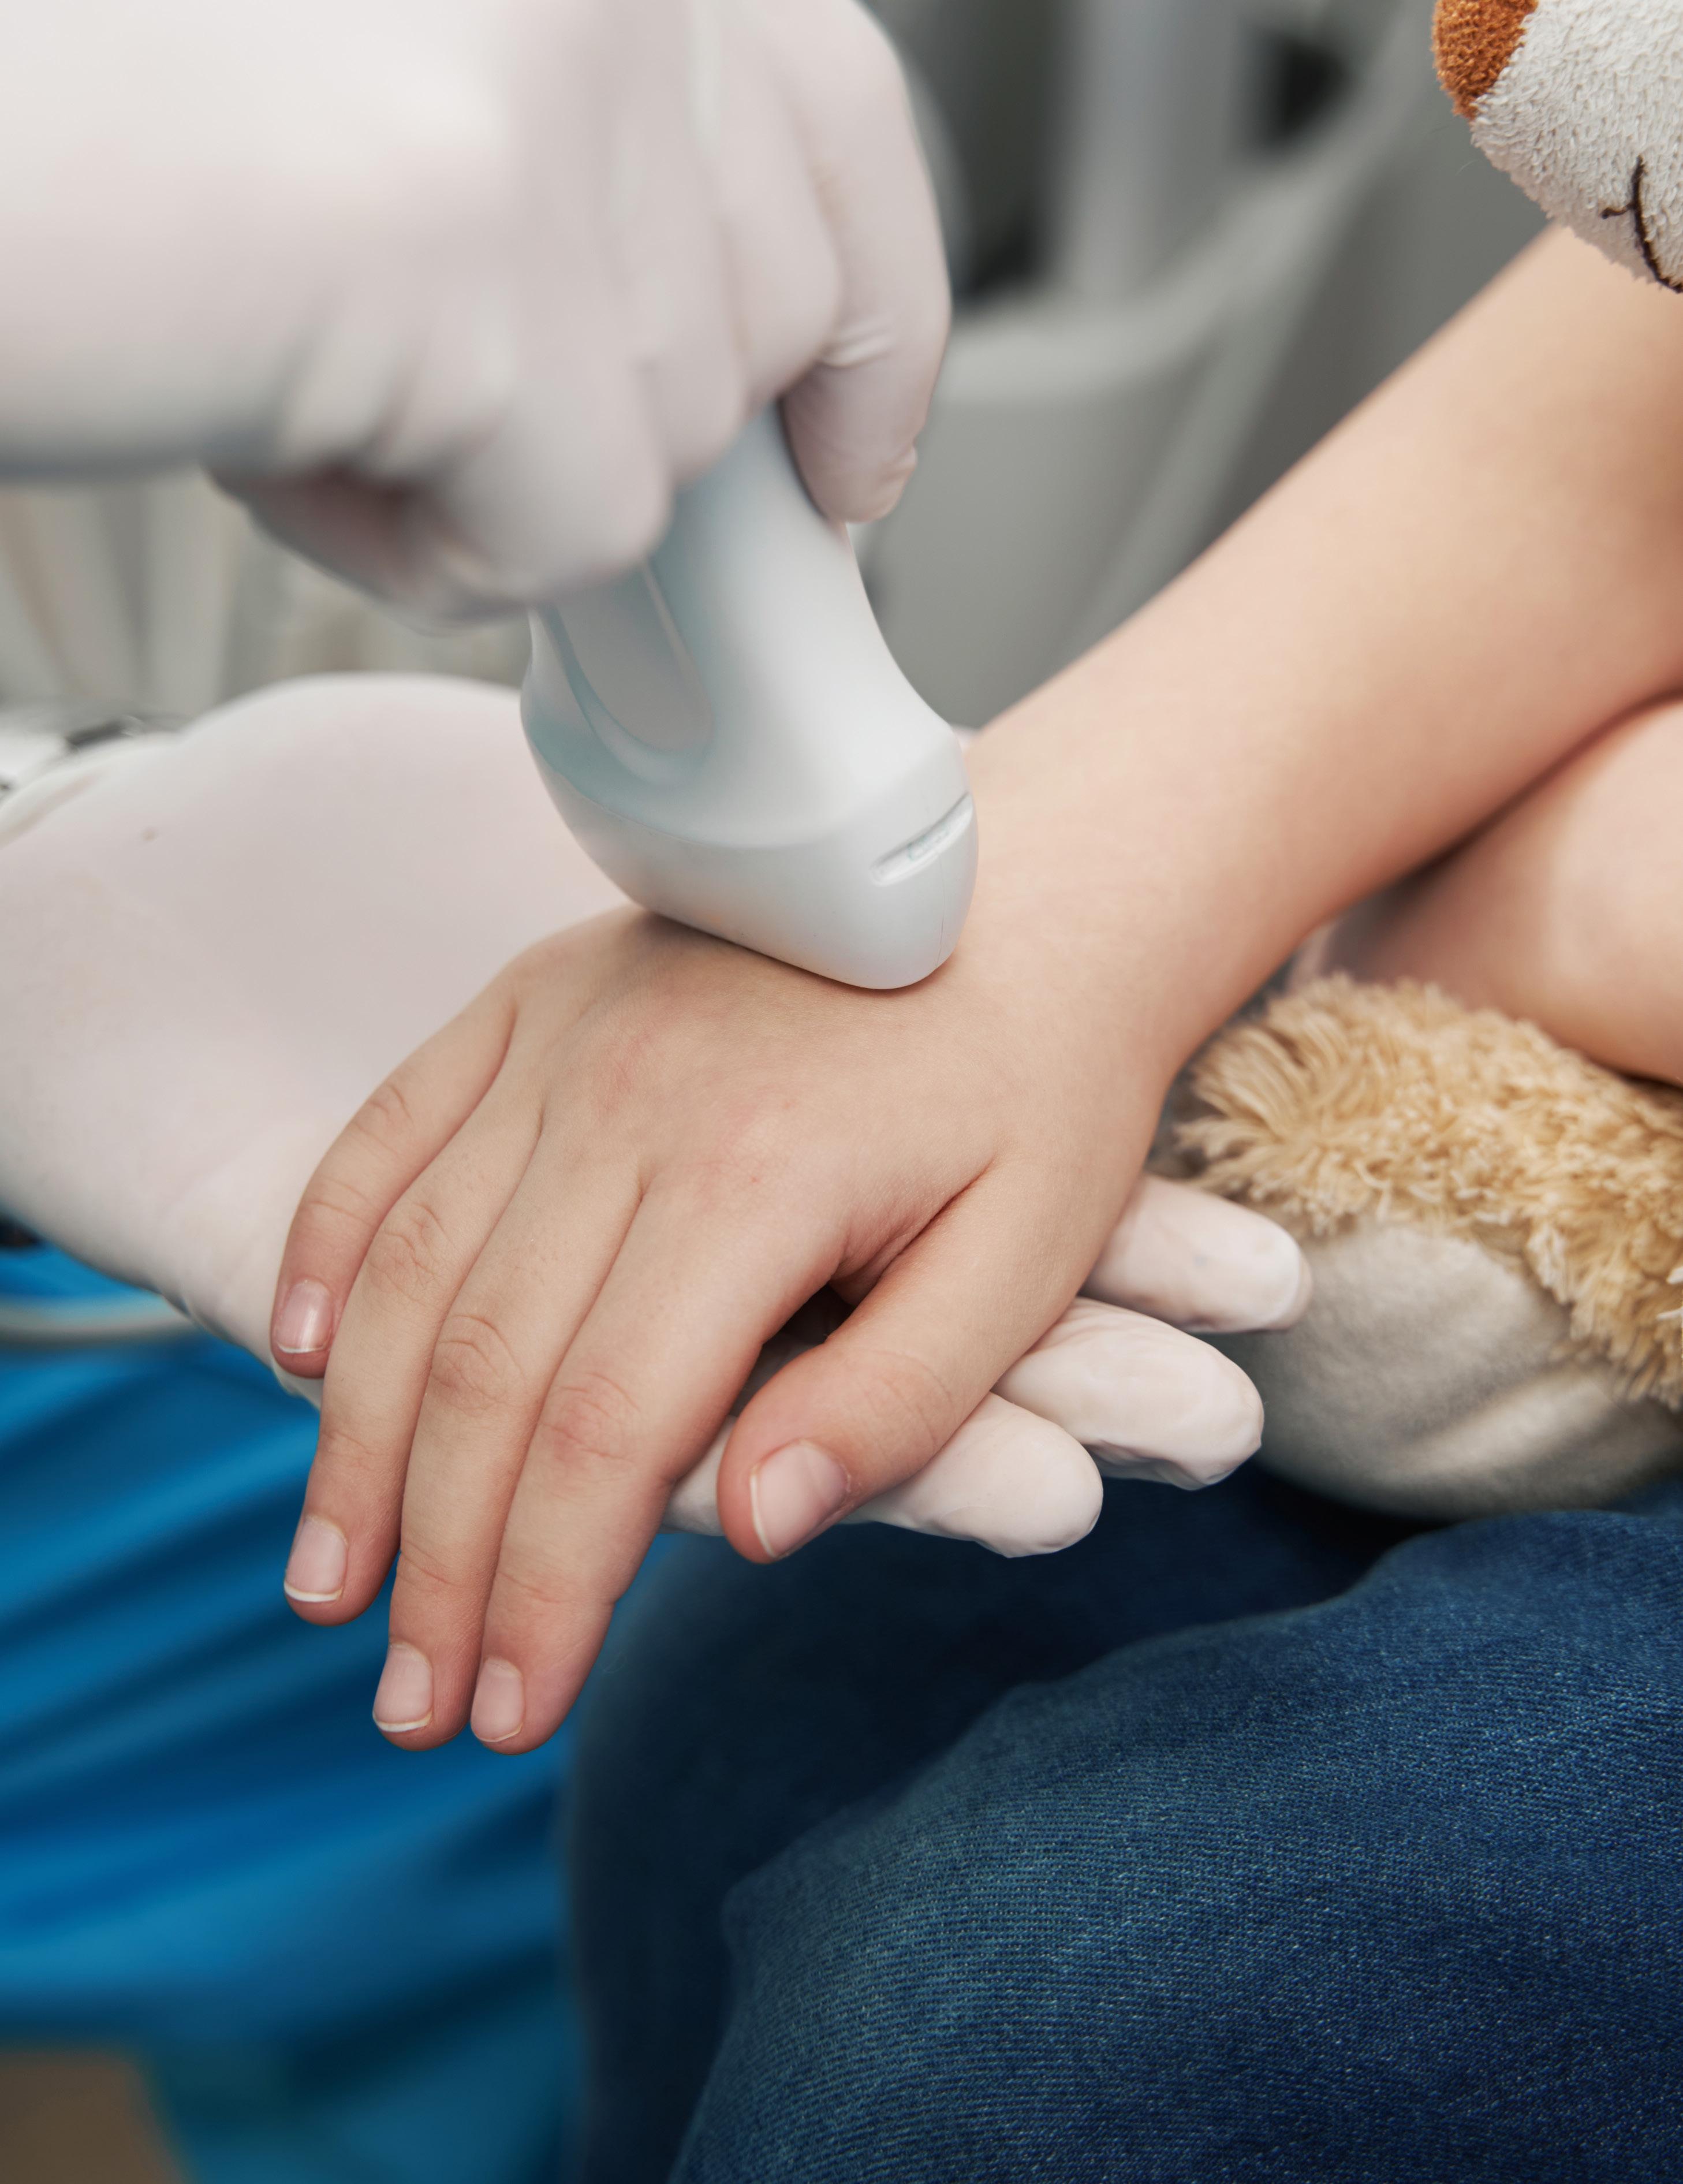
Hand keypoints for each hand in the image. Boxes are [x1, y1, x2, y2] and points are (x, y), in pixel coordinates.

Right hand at [0, 0, 946, 612]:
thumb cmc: (113, 100)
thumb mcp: (407, 63)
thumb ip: (580, 147)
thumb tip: (709, 326)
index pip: (846, 122)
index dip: (874, 320)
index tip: (849, 460)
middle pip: (770, 310)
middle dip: (628, 411)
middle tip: (463, 417)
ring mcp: (567, 113)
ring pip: (667, 429)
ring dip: (497, 465)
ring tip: (302, 378)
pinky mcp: (499, 279)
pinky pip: (574, 530)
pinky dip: (433, 547)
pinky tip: (286, 444)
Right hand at [270, 748, 1309, 1751]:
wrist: (1031, 889)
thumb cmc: (1039, 1087)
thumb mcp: (1026, 1254)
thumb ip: (899, 1404)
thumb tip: (750, 1528)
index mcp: (754, 1178)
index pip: (605, 1431)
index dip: (545, 1589)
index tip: (507, 1711)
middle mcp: (628, 1101)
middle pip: (485, 1370)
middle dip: (437, 1560)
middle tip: (407, 1706)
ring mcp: (566, 1037)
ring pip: (410, 1264)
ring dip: (356, 1440)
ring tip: (331, 1583)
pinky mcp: (533, 997)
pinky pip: (393, 1129)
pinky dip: (336, 1246)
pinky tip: (307, 1359)